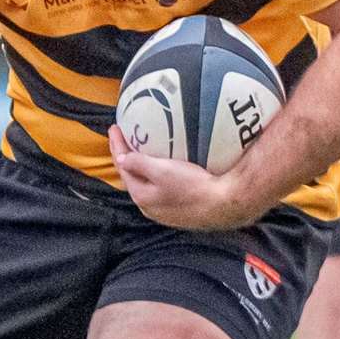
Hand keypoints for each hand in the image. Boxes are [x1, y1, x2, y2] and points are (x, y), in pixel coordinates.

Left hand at [109, 126, 261, 230]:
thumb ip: (139, 164)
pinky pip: (158, 189)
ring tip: (137, 150)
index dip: (117, 146)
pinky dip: (153, 175)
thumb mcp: (162, 170)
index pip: (123, 167)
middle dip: (125, 156)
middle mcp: (148, 207)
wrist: (224, 205)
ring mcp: (163, 211)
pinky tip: (160, 168)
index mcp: (141, 196)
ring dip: (139, 167)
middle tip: (123, 137)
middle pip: (132, 176)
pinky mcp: (178, 210)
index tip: (115, 128)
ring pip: (145, 184)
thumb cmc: (192, 186)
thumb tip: (122, 159)